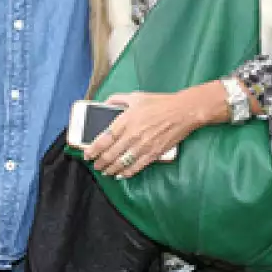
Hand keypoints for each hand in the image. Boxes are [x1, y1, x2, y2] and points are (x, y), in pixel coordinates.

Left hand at [88, 86, 215, 178]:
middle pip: (110, 154)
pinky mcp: (153, 154)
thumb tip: (105, 103)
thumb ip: (118, 99)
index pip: (103, 139)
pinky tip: (121, 175)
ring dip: (111, 169)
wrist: (183, 112)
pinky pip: (136, 167)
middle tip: (96, 165)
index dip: (93, 149)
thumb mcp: (137, 96)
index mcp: (125, 121)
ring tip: (106, 171)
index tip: (87, 154)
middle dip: (100, 162)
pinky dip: (126, 173)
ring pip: (121, 163)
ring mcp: (142, 146)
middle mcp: (131, 136)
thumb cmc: (161, 103)